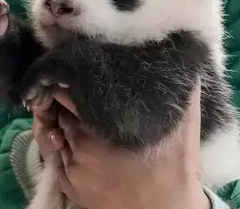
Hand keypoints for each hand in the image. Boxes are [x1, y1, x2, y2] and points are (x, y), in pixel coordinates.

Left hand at [32, 86, 209, 208]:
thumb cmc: (174, 166)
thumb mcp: (184, 123)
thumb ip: (182, 88)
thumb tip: (183, 55)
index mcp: (100, 127)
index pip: (67, 93)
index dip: (68, 80)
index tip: (75, 74)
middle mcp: (81, 146)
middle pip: (59, 112)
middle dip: (64, 101)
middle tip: (75, 92)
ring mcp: (73, 167)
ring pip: (56, 133)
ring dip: (61, 122)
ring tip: (77, 115)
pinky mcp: (70, 184)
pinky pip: (55, 156)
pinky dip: (61, 144)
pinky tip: (73, 137)